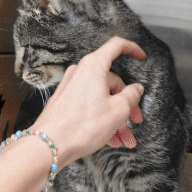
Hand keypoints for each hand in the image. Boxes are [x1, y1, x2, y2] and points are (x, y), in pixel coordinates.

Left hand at [31, 36, 146, 166]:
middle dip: (127, 102)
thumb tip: (136, 89)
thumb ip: (132, 96)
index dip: (133, 49)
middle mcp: (80, 73)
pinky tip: (110, 138)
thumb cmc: (80, 126)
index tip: (142, 57)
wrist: (49, 145)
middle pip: (112, 81)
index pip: (116, 46)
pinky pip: (90, 106)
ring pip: (102, 98)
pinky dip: (102, 118)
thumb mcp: (118, 110)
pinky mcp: (66, 101)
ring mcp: (71, 87)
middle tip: (135, 118)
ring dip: (116, 117)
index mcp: (93, 67)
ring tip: (124, 137)